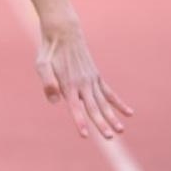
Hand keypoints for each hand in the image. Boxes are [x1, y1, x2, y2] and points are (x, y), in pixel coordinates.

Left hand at [36, 22, 132, 139]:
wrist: (64, 32)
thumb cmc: (49, 51)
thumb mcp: (42, 65)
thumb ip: (48, 82)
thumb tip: (55, 102)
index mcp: (69, 83)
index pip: (75, 107)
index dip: (79, 121)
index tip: (85, 135)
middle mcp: (83, 84)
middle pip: (93, 108)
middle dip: (102, 124)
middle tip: (110, 138)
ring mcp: (92, 80)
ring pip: (104, 103)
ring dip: (113, 117)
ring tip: (121, 130)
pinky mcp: (96, 77)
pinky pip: (109, 93)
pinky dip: (118, 103)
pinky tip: (129, 113)